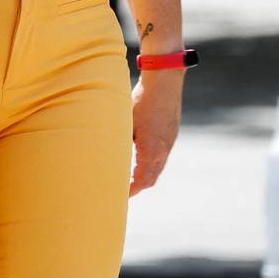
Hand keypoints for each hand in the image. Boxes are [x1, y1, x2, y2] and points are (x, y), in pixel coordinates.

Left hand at [128, 72, 181, 195]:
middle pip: (151, 178)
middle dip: (138, 186)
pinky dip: (152, 164)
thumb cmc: (141, 100)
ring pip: (158, 168)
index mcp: (151, 151)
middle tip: (123, 190)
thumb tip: (107, 158)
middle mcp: (163, 150)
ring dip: (145, 175)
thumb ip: (119, 142)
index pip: (142, 180)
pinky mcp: (171, 134)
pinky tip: (141, 159)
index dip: (131, 190)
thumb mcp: (125, 122)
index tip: (120, 194)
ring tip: (130, 178)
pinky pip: (162, 156)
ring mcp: (169, 142)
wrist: (164, 82)